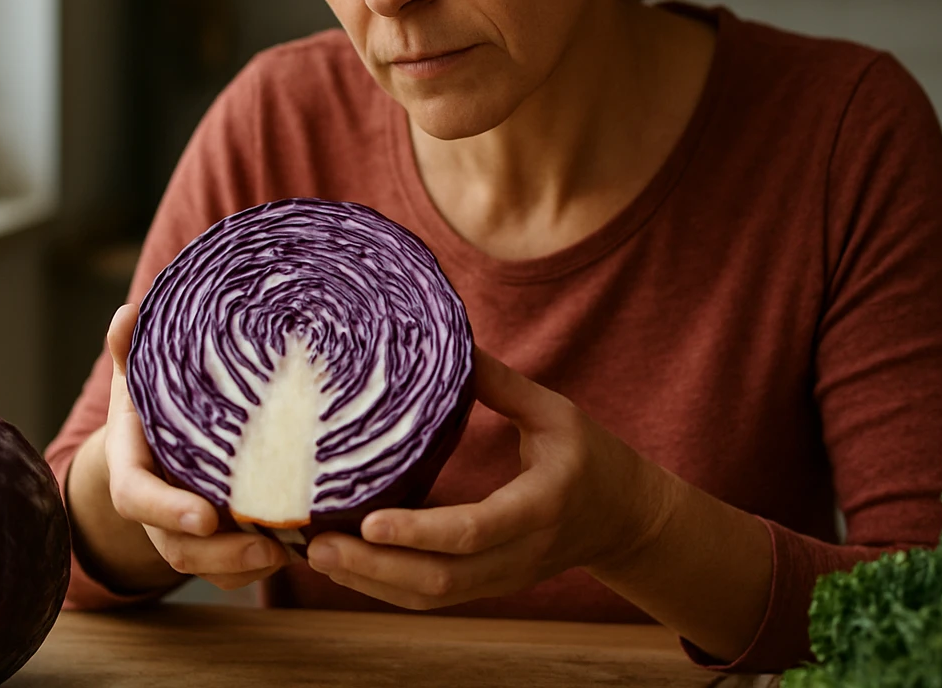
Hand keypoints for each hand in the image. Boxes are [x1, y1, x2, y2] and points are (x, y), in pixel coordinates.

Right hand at [98, 304, 292, 590]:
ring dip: (245, 567)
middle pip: (176, 547)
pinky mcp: (214, 538)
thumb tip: (127, 314)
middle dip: (218, 554)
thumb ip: (134, 348)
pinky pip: (231, 567)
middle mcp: (156, 506)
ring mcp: (184, 528)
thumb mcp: (143, 371)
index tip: (206, 517)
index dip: (167, 511)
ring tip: (290, 553)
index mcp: (132, 466)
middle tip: (265, 548)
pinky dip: (259, 566)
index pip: (136, 497)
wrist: (155, 431)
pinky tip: (301, 550)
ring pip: (207, 565)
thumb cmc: (154, 397)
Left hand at [302, 347, 680, 608]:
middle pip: (442, 581)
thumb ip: (501, 384)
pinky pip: (433, 598)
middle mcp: (521, 552)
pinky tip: (347, 563)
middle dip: (374, 569)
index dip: (421, 532)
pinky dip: (386, 586)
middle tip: (317, 544)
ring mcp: (504, 578)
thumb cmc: (590, 455)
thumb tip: (450, 342)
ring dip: (370, 583)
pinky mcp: (489, 586)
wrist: (625, 518)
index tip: (370, 522)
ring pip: (432, 599)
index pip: (476, 530)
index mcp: (541, 504)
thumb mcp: (554, 411)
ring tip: (316, 554)